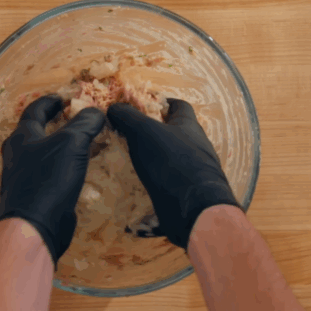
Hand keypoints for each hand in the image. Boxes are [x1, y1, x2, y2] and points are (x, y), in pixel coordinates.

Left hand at [0, 94, 105, 266]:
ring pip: (41, 154)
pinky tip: (76, 172)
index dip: (49, 102)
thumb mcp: (72, 143)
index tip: (62, 98)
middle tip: (70, 120)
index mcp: (22, 137)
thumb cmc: (49, 178)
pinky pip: (48, 174)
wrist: (34, 225)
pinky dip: (62, 167)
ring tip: (79, 144)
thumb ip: (84, 124)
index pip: (34, 110)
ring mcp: (22, 177)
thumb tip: (96, 111)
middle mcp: (17, 155)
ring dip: (58, 147)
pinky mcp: (32, 196)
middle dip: (52, 124)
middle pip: (34, 133)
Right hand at [107, 99, 240, 247]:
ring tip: (129, 163)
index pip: (180, 106)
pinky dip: (154, 184)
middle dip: (155, 133)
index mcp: (189, 125)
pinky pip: (169, 183)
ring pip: (172, 159)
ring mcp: (193, 170)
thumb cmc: (171, 160)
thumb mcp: (144, 131)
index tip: (145, 105)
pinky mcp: (187, 192)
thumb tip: (114, 108)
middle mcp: (196, 146)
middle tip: (129, 136)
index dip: (163, 102)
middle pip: (176, 133)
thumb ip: (128, 117)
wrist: (193, 207)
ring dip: (154, 159)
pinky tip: (136, 189)